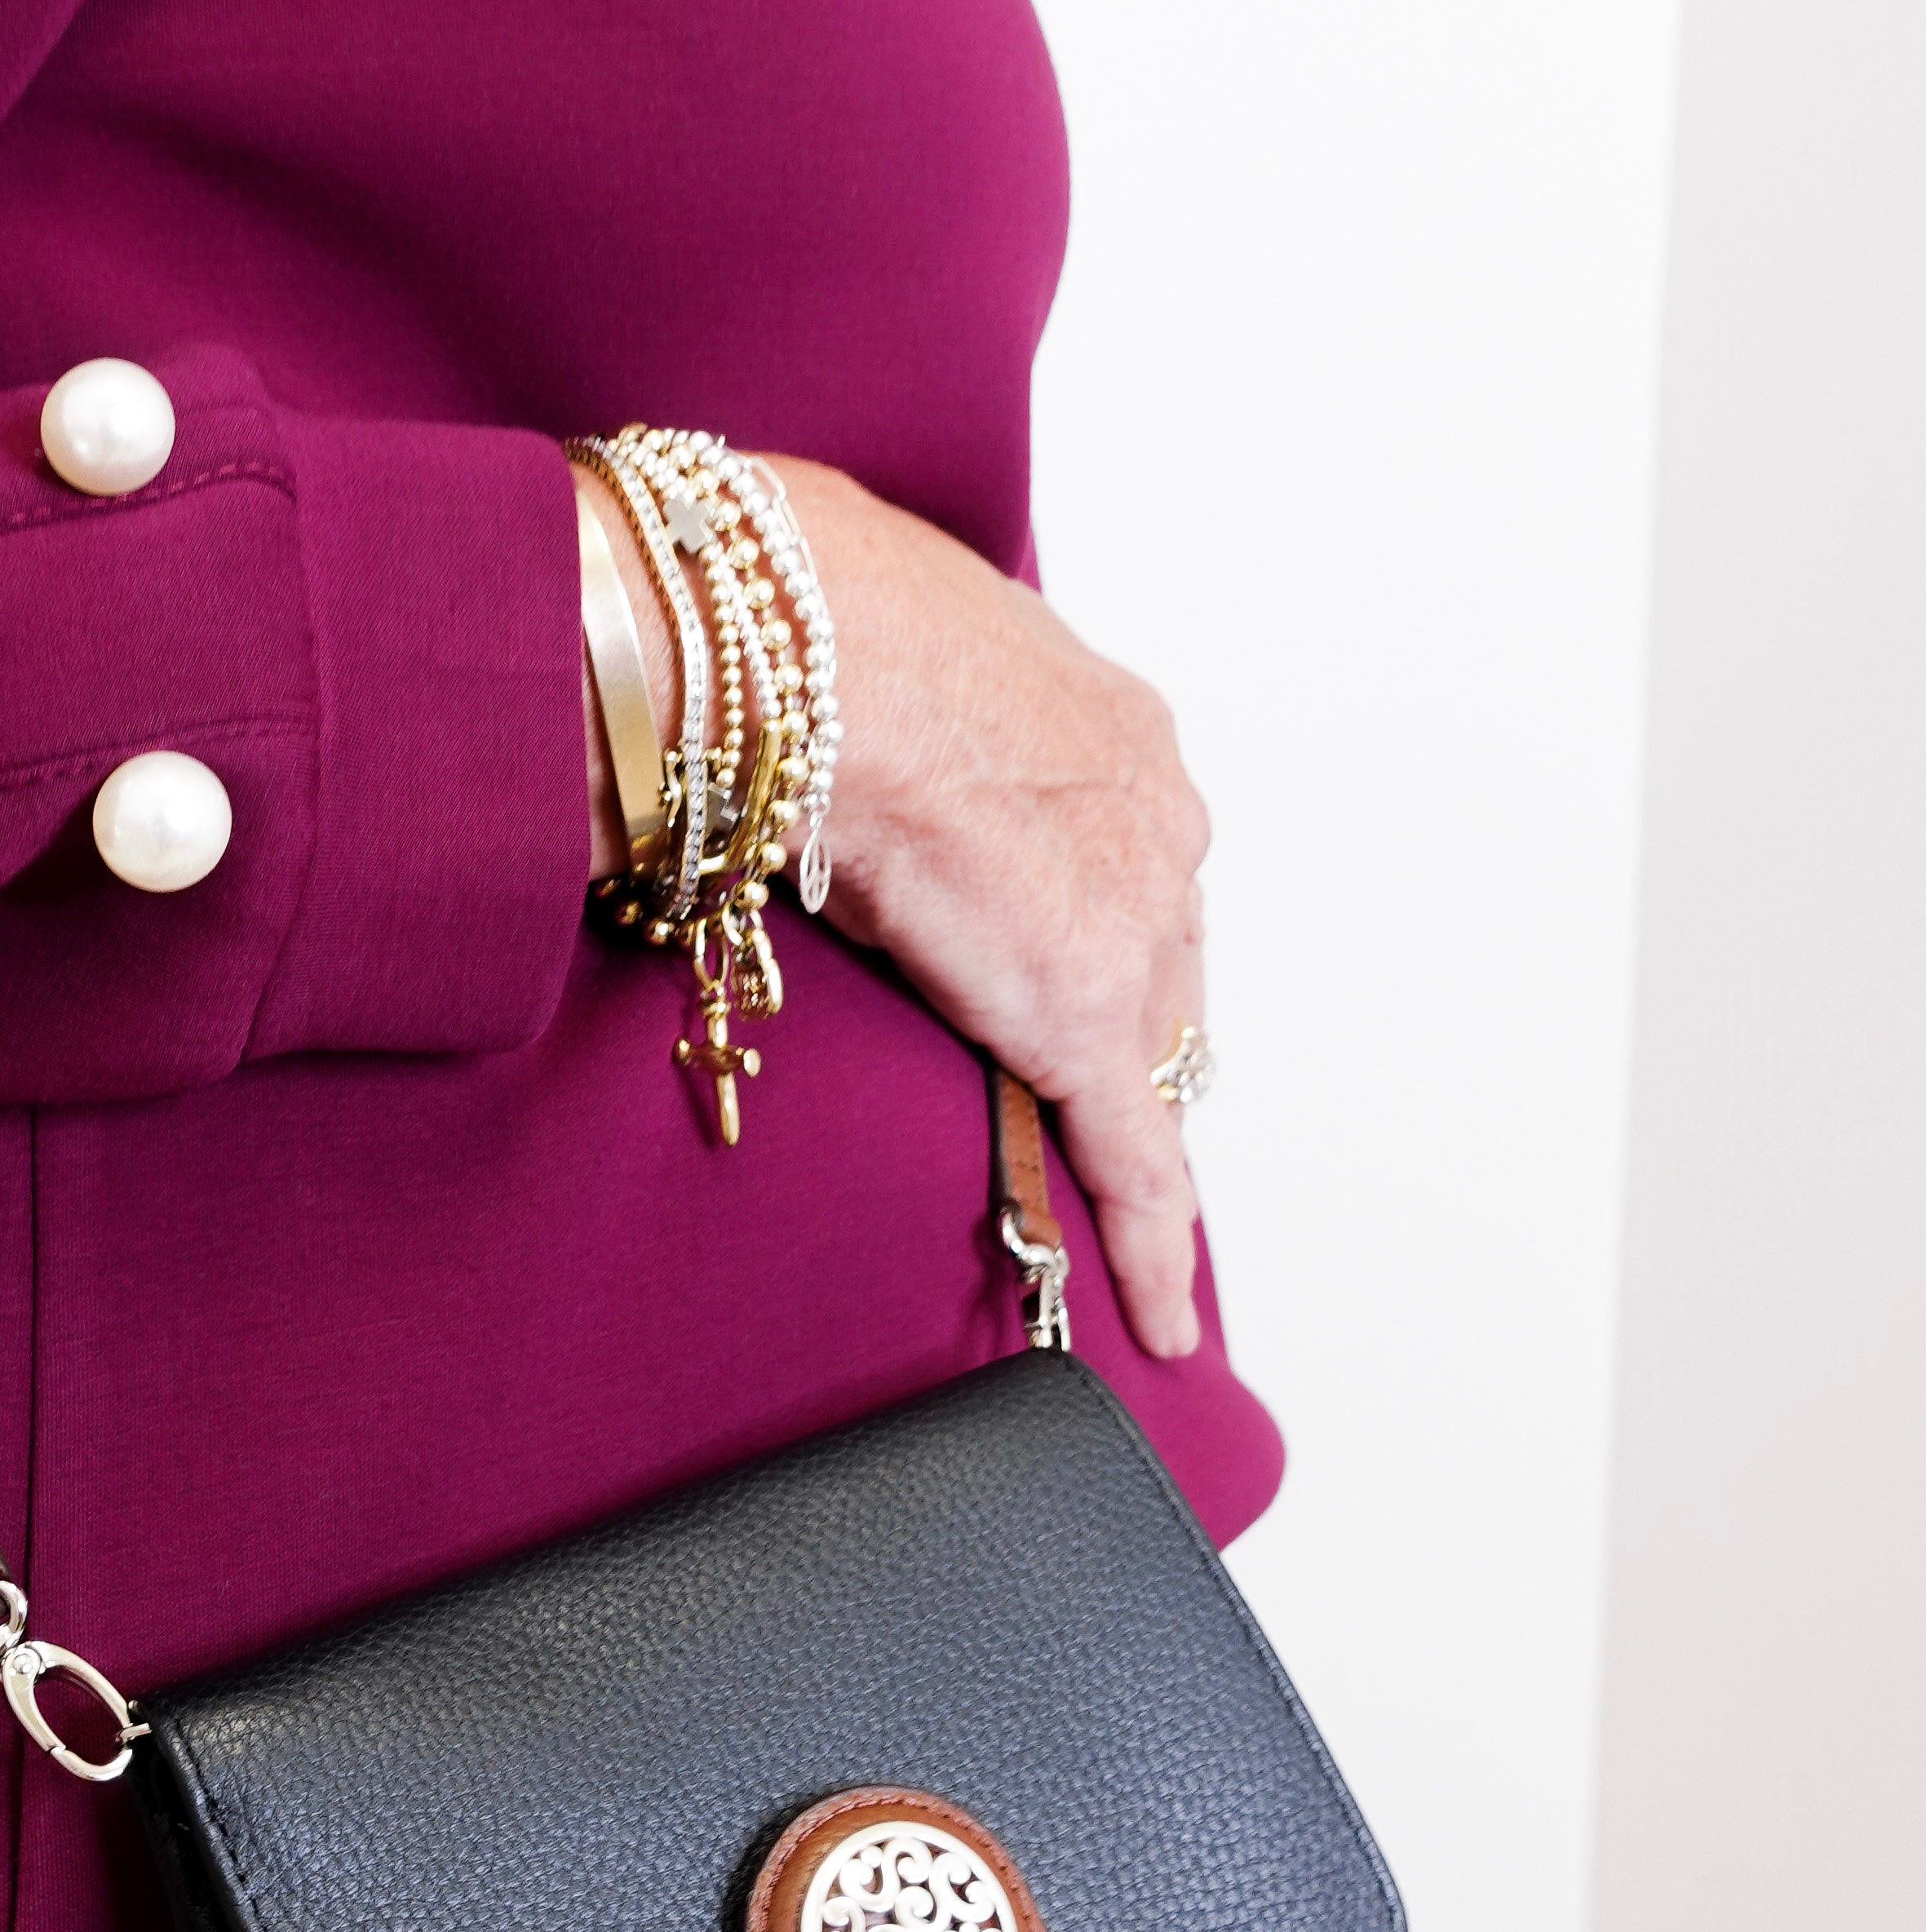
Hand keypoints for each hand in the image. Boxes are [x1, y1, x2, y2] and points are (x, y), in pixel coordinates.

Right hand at [582, 455, 1209, 1355]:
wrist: (800, 645)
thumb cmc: (795, 619)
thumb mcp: (863, 662)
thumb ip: (866, 712)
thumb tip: (771, 717)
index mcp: (1101, 721)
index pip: (1123, 854)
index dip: (1096, 924)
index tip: (1067, 962)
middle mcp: (1149, 811)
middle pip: (1160, 956)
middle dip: (1126, 1023)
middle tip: (1077, 1088)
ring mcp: (1130, 916)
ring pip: (1149, 1050)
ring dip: (1119, 1115)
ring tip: (1101, 1195)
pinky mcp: (1087, 1024)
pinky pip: (1133, 1157)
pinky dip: (1146, 1238)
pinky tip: (1158, 1312)